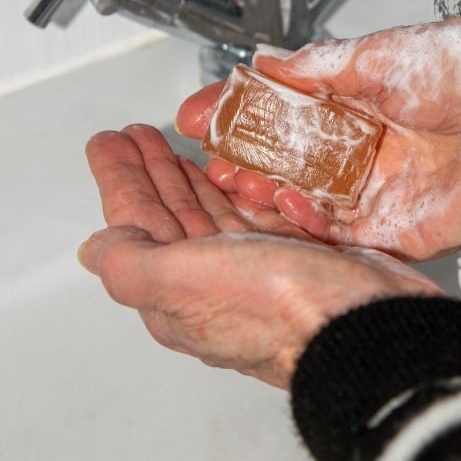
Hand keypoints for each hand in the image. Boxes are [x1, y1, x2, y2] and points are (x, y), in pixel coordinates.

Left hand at [79, 125, 441, 388]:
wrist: (366, 325)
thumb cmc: (282, 308)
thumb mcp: (185, 281)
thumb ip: (133, 262)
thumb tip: (94, 250)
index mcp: (178, 292)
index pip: (135, 222)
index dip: (120, 178)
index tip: (110, 141)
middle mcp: (214, 284)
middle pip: (172, 215)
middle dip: (154, 171)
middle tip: (140, 135)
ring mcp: (256, 272)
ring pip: (214, 213)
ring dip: (193, 176)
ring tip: (181, 146)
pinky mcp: (296, 258)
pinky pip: (257, 217)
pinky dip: (243, 190)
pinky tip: (238, 172)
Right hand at [177, 16, 460, 261]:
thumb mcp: (383, 52)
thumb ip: (319, 67)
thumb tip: (264, 65)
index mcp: (366, 100)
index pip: (287, 114)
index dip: (243, 115)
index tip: (201, 114)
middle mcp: (374, 147)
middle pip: (292, 163)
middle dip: (245, 160)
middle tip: (209, 157)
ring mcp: (388, 189)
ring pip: (311, 202)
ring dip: (268, 195)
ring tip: (231, 181)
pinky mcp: (407, 228)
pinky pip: (347, 234)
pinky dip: (310, 223)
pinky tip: (282, 203)